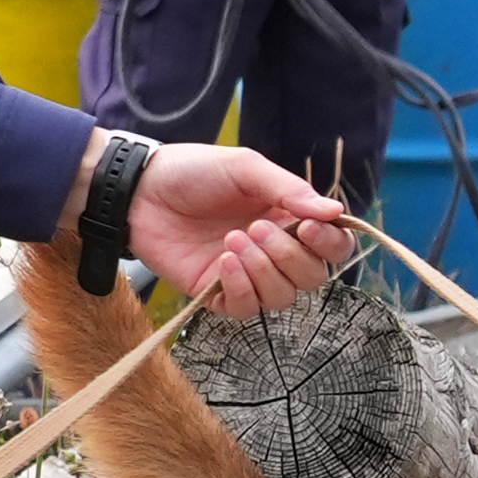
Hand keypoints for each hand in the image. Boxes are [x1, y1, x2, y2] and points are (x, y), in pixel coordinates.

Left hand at [128, 141, 357, 316]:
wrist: (141, 190)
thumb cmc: (193, 172)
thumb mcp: (245, 168)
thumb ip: (290, 190)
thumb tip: (336, 212)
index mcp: (289, 218)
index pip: (333, 246)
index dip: (330, 244)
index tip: (308, 227)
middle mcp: (274, 251)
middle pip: (313, 277)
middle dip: (290, 256)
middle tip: (257, 228)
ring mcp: (247, 275)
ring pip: (283, 298)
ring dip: (264, 270)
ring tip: (233, 240)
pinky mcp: (216, 293)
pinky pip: (247, 309)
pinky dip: (241, 287)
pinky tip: (223, 262)